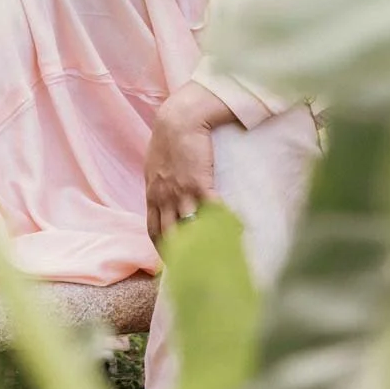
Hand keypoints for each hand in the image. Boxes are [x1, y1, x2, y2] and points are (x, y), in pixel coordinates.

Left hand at [144, 83, 230, 247]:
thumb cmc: (168, 137)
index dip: (164, 249)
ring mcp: (181, 194)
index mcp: (153, 195)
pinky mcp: (200, 185)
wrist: (179, 118)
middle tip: (197, 269)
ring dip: (205, 244)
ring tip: (220, 255)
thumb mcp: (155, 165)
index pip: (155, 231)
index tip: (174, 261)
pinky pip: (212, 213)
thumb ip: (158, 184)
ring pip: (191, 231)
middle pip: (171, 238)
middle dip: (183, 256)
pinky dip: (224, 224)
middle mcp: (164, 199)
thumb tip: (163, 195)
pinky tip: (236, 230)